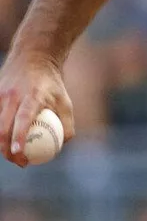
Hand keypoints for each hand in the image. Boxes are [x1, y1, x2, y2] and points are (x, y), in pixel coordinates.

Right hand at [0, 51, 74, 166]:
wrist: (33, 58)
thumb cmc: (51, 83)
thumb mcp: (65, 99)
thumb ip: (67, 122)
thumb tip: (63, 144)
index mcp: (32, 95)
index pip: (23, 119)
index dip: (18, 137)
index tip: (19, 154)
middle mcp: (13, 96)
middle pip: (3, 127)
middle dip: (7, 149)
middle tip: (20, 162)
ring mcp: (1, 95)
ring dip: (2, 143)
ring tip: (15, 155)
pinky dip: (0, 132)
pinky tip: (8, 141)